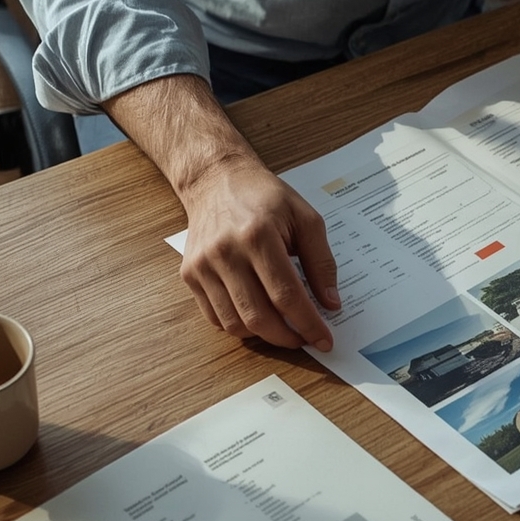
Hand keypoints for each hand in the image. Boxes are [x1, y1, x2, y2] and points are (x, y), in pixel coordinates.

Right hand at [177, 154, 340, 349]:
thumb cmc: (264, 197)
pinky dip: (239, 326)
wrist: (215, 180)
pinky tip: (257, 318)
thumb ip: (321, 261)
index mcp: (257, 236)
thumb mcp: (305, 217)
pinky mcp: (189, 275)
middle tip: (305, 339)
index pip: (286, 295)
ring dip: (263, 336)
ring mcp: (202, 266)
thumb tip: (330, 303)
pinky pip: (215, 317)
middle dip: (287, 337)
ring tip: (284, 330)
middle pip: (258, 316)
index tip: (324, 339)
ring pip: (234, 323)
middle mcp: (225, 253)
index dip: (308, 323)